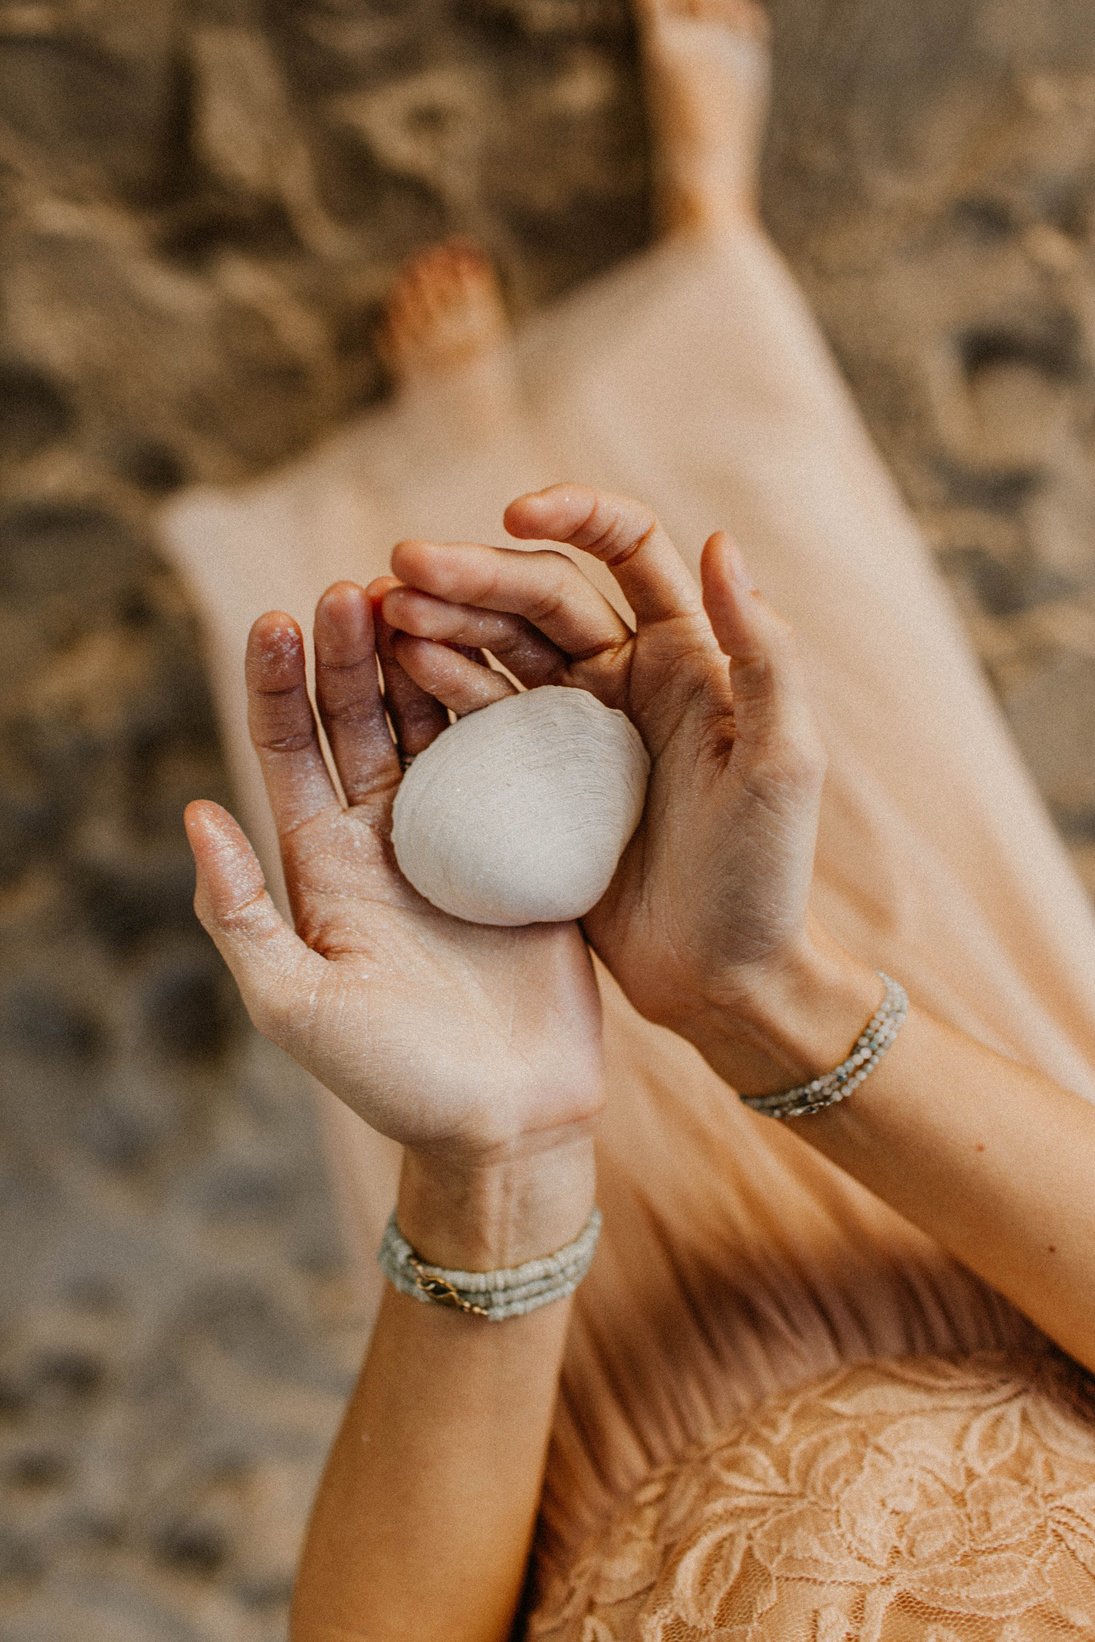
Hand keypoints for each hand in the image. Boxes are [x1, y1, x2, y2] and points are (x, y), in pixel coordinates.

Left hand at [183, 581, 603, 1163]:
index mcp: (325, 865)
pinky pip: (515, 761)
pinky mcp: (529, 846)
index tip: (275, 620)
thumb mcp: (293, 1003)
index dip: (279, 686)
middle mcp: (388, 837)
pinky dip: (504, 706)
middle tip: (354, 586)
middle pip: (362, 722)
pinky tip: (502, 654)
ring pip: (439, 726)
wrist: (507, 1122)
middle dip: (350, 654)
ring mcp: (463, 837)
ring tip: (422, 597)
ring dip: (425, 663)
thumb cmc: (392, 1076)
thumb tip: (192, 812)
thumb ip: (239, 912)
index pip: (292, 754)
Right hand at [378, 484, 830, 1038]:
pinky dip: (437, 687)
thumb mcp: (786, 762)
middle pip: (541, 594)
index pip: (627, 550)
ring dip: (442, 621)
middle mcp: (624, 676)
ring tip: (386, 613)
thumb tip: (723, 541)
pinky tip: (400, 673)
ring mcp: (573, 728)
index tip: (514, 513)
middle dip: (474, 571)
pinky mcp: (533, 782)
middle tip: (401, 569)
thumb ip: (763, 653)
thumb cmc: (768, 873)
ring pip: (498, 648)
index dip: (574, 516)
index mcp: (685, 653)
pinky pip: (477, 717)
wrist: (724, 978)